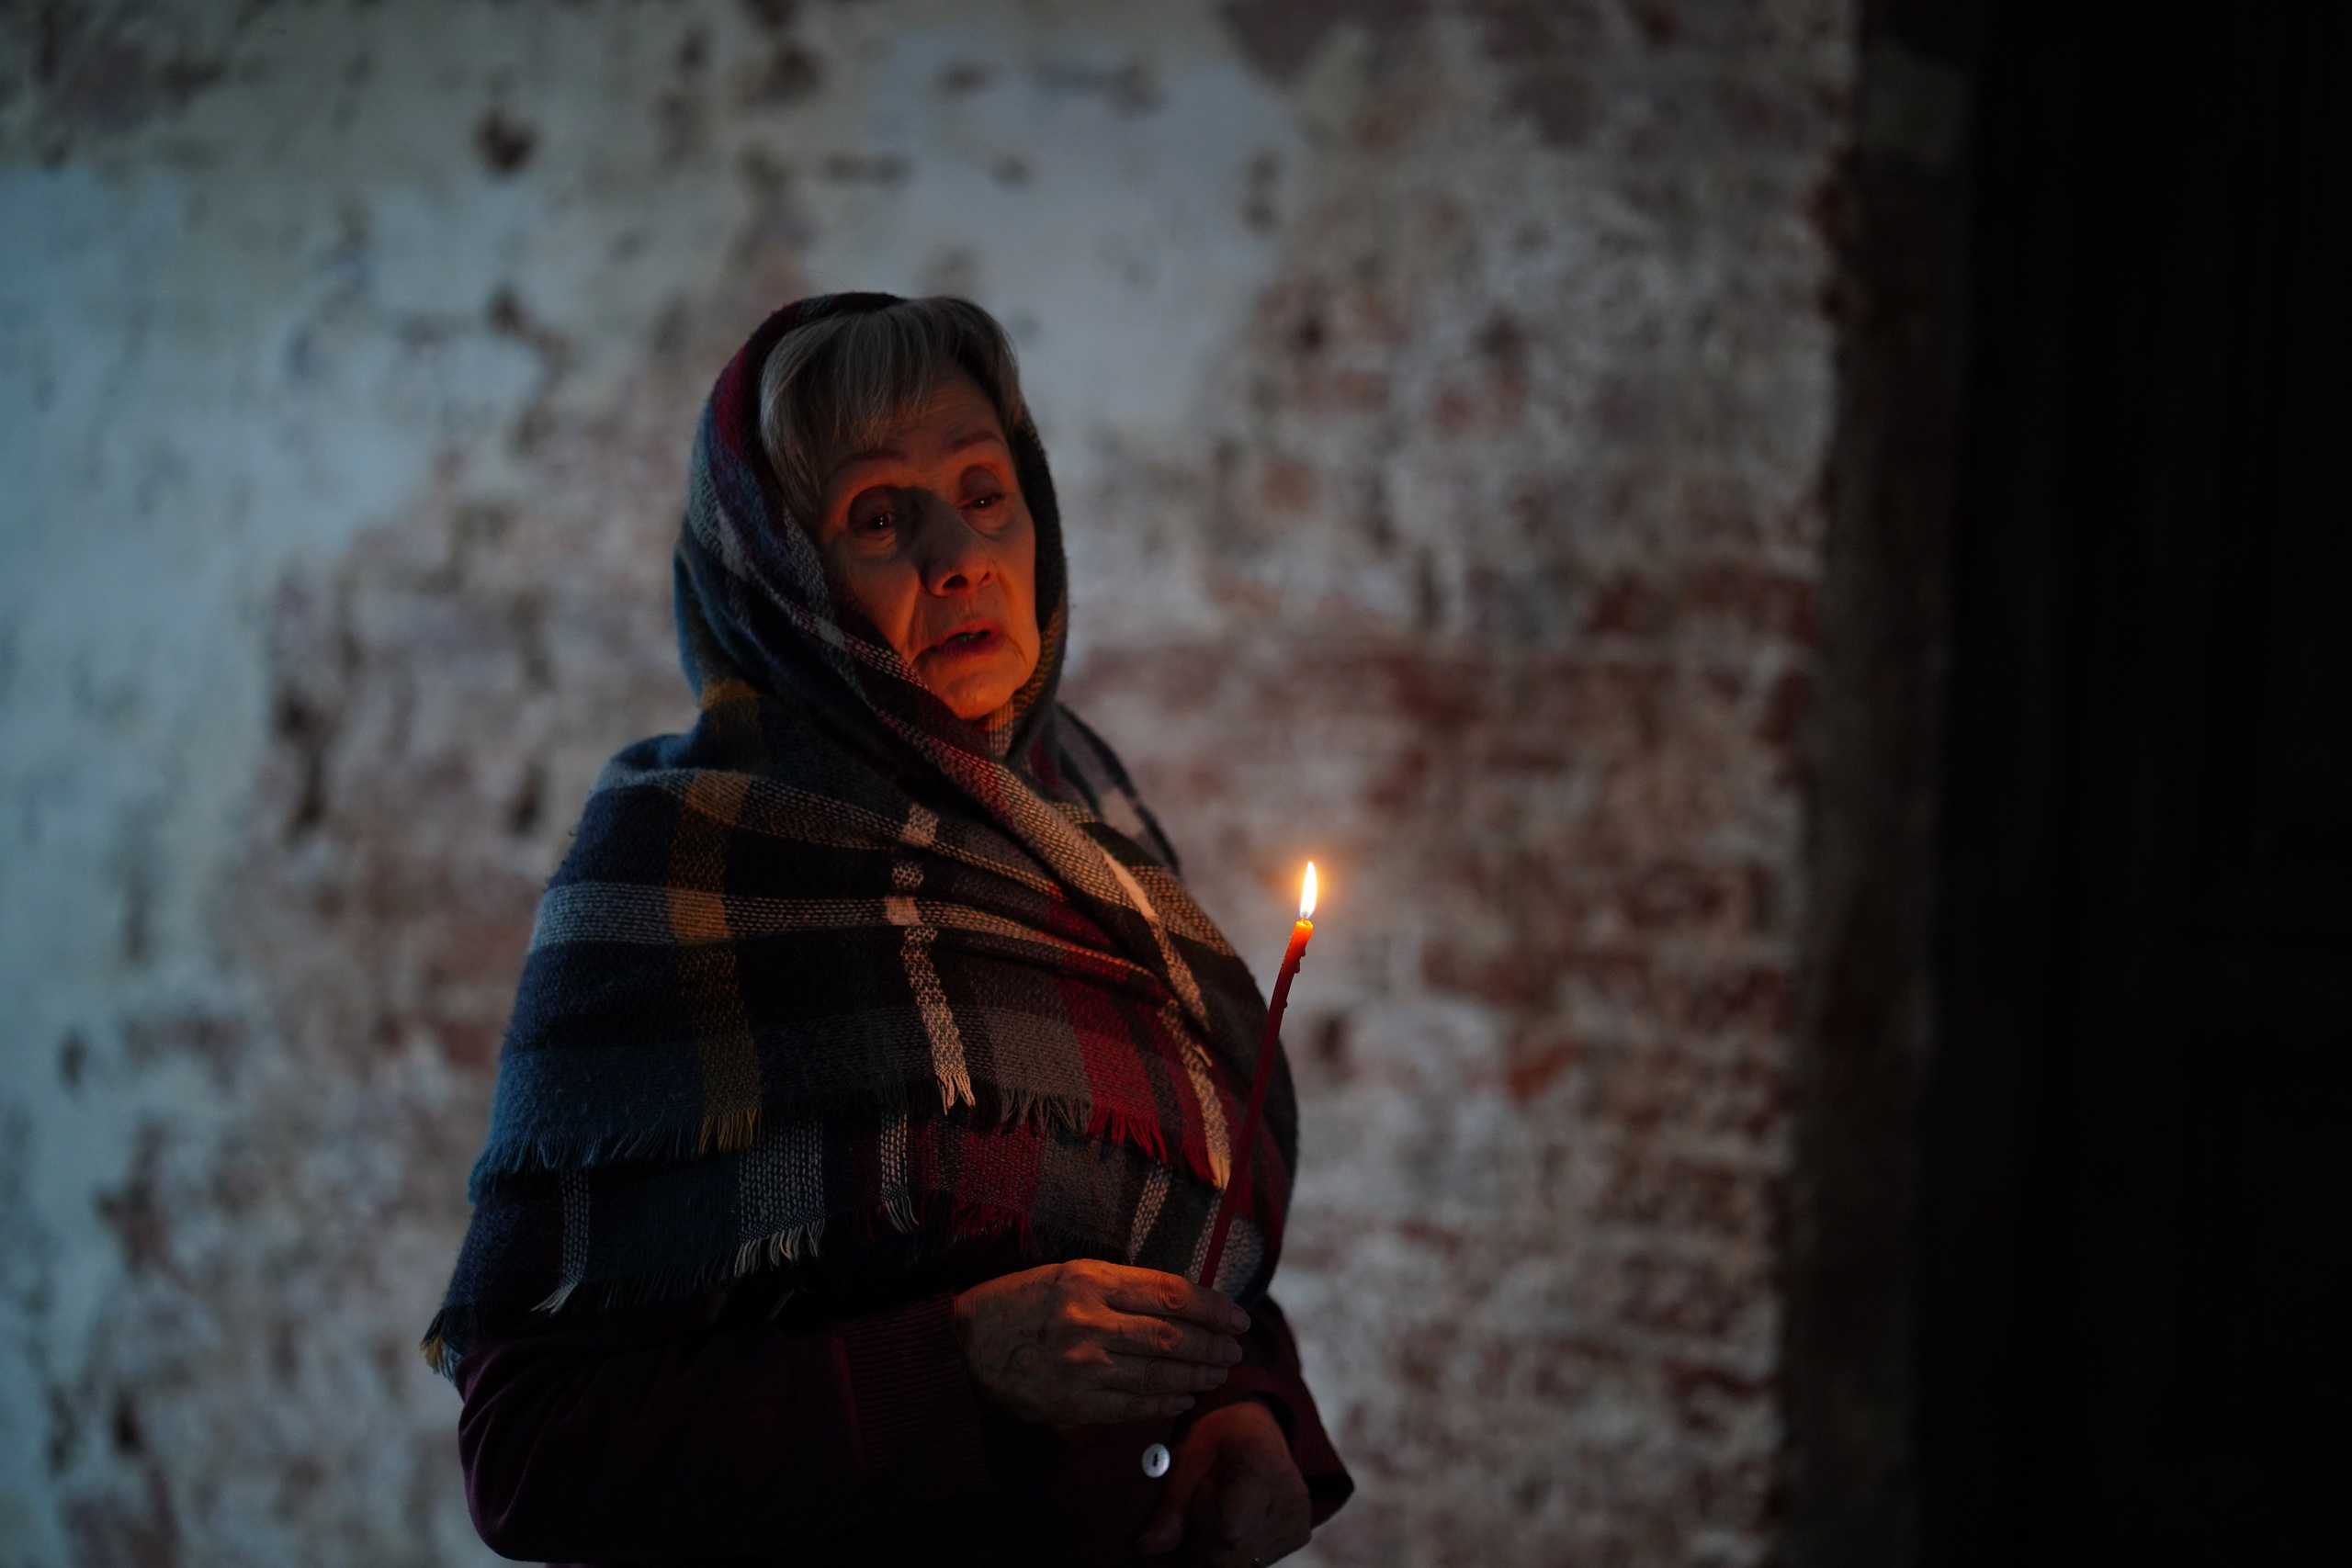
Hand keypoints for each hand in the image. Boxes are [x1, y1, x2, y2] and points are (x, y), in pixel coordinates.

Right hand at [953, 1260, 1247, 1425]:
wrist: (960, 1347)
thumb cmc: (1015, 1304)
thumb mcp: (1062, 1275)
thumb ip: (1115, 1287)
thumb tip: (1175, 1302)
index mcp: (1088, 1280)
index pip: (1169, 1292)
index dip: (1212, 1306)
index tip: (1236, 1316)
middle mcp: (1088, 1320)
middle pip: (1172, 1336)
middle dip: (1213, 1345)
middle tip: (1236, 1349)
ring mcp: (1082, 1365)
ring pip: (1159, 1373)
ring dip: (1197, 1375)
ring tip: (1219, 1373)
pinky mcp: (1073, 1402)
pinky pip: (1133, 1405)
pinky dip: (1165, 1402)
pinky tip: (1184, 1397)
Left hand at [1135, 1399, 1311, 1565]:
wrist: (1254, 1424)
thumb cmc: (1219, 1432)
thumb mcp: (1188, 1455)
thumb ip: (1171, 1503)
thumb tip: (1147, 1547)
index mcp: (1264, 1470)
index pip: (1229, 1535)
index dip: (1201, 1519)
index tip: (1202, 1486)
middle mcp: (1292, 1499)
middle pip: (1231, 1556)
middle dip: (1201, 1540)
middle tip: (1200, 1501)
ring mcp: (1298, 1521)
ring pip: (1239, 1563)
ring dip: (1215, 1546)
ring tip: (1217, 1507)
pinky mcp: (1298, 1534)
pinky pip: (1252, 1560)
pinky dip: (1233, 1547)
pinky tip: (1234, 1517)